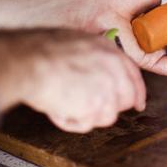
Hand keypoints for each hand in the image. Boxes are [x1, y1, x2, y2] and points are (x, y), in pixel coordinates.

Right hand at [0, 29, 145, 132]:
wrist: (30, 61)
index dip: (136, 93)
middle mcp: (115, 70)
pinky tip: (59, 107)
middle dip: (110, 106)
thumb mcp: (79, 42)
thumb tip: (97, 67)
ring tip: (66, 101)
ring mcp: (107, 89)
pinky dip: (72, 121)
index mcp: (111, 52)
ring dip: (87, 114)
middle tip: (89, 106)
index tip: (137, 103)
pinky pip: (87, 124)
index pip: (134, 77)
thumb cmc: (43, 50)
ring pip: (107, 115)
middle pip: (127, 99)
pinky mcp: (95, 107)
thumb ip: (95, 57)